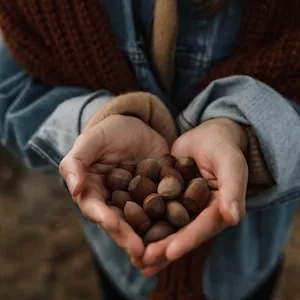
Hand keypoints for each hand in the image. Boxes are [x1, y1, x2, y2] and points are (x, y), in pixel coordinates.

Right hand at [59, 115, 168, 259]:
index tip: (113, 225)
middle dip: (127, 237)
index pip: (95, 208)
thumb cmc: (110, 131)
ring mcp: (136, 202)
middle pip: (118, 223)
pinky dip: (167, 222)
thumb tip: (73, 190)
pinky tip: (176, 233)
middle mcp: (113, 202)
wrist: (138, 126)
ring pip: (139, 223)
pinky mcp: (156, 198)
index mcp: (93, 191)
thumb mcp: (91, 141)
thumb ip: (76, 163)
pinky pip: (161, 211)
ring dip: (147, 238)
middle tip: (140, 251)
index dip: (103, 217)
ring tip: (157, 251)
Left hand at [139, 118, 248, 275]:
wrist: (207, 136)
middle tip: (142, 261)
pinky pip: (154, 211)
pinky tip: (125, 230)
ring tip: (133, 258)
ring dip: (150, 244)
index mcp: (217, 211)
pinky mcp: (166, 196)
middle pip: (181, 234)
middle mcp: (198, 214)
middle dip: (163, 249)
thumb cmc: (223, 148)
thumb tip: (233, 218)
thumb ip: (233, 187)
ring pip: (166, 228)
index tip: (168, 253)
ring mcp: (181, 207)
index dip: (186, 241)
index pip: (202, 228)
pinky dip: (141, 221)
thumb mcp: (231, 164)